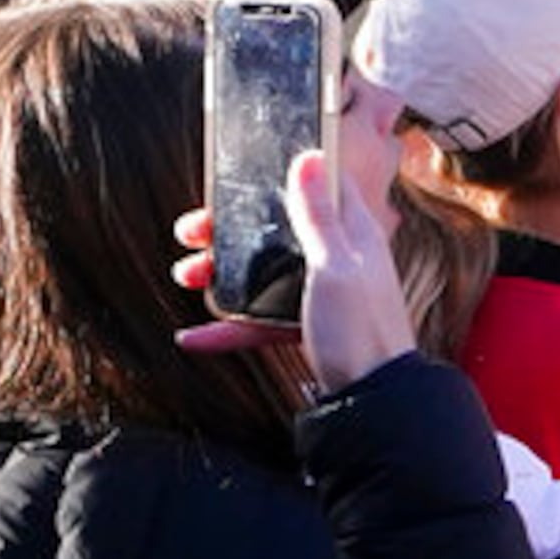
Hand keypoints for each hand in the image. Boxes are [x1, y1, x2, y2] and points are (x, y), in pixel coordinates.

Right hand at [172, 77, 417, 386]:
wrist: (372, 399)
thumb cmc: (363, 331)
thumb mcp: (336, 266)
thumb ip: (321, 217)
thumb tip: (312, 158)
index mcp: (353, 234)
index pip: (320, 186)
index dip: (280, 177)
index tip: (240, 175)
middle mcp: (339, 258)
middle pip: (278, 230)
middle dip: (232, 229)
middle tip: (193, 232)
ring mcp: (322, 292)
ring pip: (262, 273)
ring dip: (221, 273)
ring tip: (187, 274)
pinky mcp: (307, 325)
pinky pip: (259, 321)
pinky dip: (227, 327)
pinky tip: (195, 335)